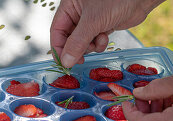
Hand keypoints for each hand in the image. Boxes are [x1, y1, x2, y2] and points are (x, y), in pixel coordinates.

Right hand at [50, 0, 164, 67]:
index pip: (56, 30)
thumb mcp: (92, 21)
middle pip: (69, 38)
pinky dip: (99, 43)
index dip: (58, 47)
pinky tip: (105, 37)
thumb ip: (77, 43)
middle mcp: (78, 14)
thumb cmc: (115, 0)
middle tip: (81, 60)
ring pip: (83, 42)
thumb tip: (65, 62)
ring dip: (90, 46)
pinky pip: (95, 41)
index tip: (63, 63)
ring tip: (99, 40)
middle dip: (77, 49)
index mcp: (70, 6)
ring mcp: (90, 21)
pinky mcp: (102, 26)